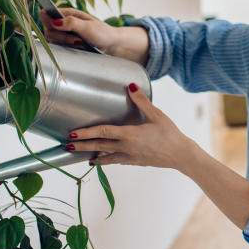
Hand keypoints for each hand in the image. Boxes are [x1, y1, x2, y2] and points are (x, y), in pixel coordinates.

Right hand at [39, 7, 148, 62]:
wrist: (113, 46)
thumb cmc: (103, 33)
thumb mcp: (88, 27)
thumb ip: (71, 23)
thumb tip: (54, 22)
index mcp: (67, 13)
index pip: (45, 14)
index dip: (47, 20)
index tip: (57, 26)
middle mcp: (63, 23)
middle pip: (48, 30)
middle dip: (62, 36)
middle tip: (77, 39)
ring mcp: (64, 35)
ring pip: (52, 41)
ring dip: (66, 43)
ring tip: (81, 43)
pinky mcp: (67, 45)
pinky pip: (59, 49)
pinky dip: (68, 50)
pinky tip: (80, 48)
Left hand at [66, 83, 192, 169]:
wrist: (181, 155)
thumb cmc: (170, 134)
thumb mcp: (157, 114)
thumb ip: (142, 101)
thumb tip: (131, 86)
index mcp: (130, 135)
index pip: (103, 133)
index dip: (87, 133)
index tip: (73, 133)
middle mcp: (127, 148)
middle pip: (99, 146)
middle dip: (82, 146)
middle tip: (67, 146)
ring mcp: (130, 157)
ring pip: (105, 156)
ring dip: (91, 154)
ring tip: (79, 154)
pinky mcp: (134, 162)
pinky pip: (115, 161)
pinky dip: (105, 160)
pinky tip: (99, 160)